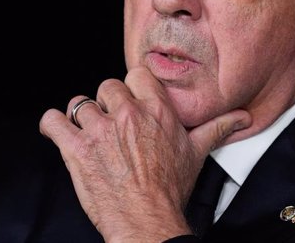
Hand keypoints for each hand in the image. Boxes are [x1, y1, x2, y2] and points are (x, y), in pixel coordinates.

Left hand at [39, 66, 250, 242]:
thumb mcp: (196, 154)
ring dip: (80, 117)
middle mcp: (127, 115)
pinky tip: (59, 131)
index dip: (131, 87)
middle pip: (107, 87)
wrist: (146, 221)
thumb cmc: (169, 190)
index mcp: (156, 110)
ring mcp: (99, 130)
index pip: (136, 74)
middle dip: (107, 104)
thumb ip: (218, 128)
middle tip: (111, 125)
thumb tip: (242, 118)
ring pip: (79, 103)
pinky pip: (53, 121)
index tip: (130, 100)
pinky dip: (52, 125)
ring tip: (87, 132)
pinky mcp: (76, 149)